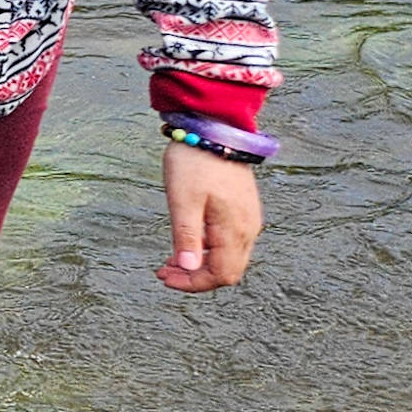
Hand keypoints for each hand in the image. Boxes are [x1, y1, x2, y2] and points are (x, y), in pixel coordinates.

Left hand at [156, 147, 261, 292]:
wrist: (214, 129)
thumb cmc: (195, 162)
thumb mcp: (183, 200)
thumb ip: (186, 236)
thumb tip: (189, 268)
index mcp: (234, 229)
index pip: (222, 275)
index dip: (193, 283)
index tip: (165, 277)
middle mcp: (247, 229)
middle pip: (227, 270)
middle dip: (196, 277)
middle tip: (164, 271)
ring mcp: (247, 219)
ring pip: (229, 257)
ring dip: (201, 264)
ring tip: (170, 260)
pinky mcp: (242, 210)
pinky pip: (229, 242)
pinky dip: (208, 249)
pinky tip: (187, 242)